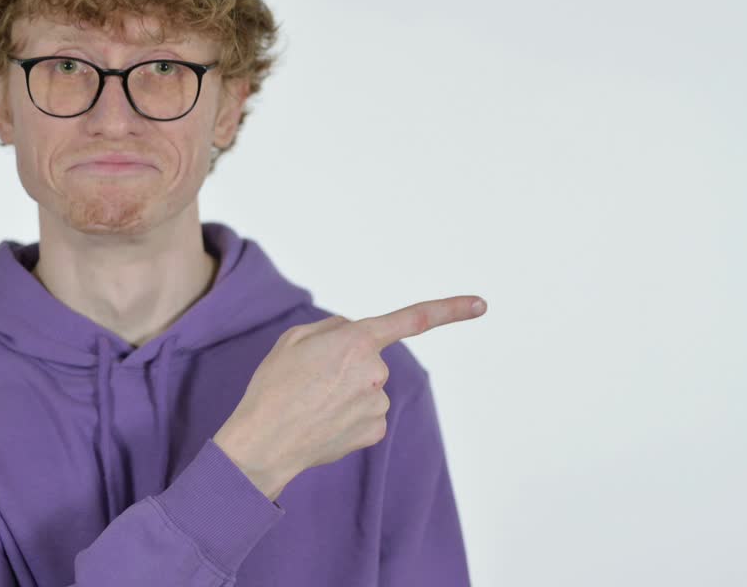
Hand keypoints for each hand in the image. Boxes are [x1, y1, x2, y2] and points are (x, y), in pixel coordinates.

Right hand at [212, 295, 486, 500]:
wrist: (264, 443)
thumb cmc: (274, 387)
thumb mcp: (294, 340)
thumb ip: (333, 329)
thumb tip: (354, 335)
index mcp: (357, 340)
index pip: (413, 319)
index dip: (450, 309)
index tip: (481, 304)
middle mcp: (376, 370)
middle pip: (369, 358)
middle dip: (346, 364)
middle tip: (310, 380)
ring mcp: (379, 403)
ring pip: (368, 388)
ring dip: (345, 393)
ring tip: (312, 404)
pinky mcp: (376, 430)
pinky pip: (367, 414)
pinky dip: (349, 417)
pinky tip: (324, 423)